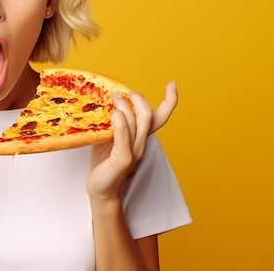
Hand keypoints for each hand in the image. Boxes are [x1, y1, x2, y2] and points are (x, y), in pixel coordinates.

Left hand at [86, 81, 177, 200]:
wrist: (101, 189)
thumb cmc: (104, 162)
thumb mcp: (109, 136)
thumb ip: (112, 121)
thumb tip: (104, 100)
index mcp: (141, 136)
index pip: (161, 117)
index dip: (170, 100)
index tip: (173, 83)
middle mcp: (141, 142)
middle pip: (149, 115)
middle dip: (138, 98)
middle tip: (121, 93)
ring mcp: (134, 151)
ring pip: (138, 122)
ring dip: (125, 106)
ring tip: (113, 98)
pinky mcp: (123, 158)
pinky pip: (124, 137)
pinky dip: (121, 123)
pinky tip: (115, 114)